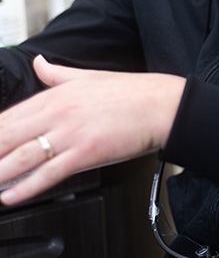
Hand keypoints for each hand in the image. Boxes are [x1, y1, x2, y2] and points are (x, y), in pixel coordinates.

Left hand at [0, 55, 185, 205]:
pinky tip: (11, 195)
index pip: (8, 116)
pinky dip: (25, 187)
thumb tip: (39, 62)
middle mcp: (60, 112)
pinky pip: (48, 173)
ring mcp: (72, 133)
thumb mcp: (89, 76)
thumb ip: (57, 73)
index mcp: (57, 94)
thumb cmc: (132, 93)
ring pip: (21, 157)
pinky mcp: (86, 152)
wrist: (163, 105)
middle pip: (7, 136)